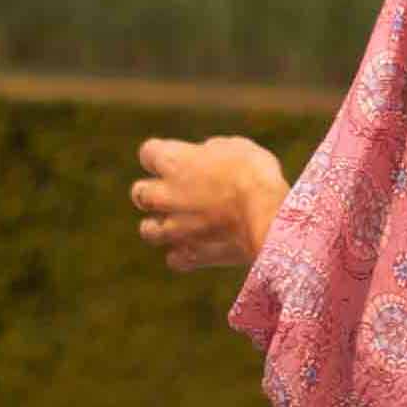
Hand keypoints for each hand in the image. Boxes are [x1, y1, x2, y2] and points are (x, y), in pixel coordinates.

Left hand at [133, 133, 288, 270]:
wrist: (267, 215)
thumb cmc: (254, 174)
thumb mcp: (234, 147)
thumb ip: (210, 154)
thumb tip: (206, 161)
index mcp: (172, 161)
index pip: (148, 153)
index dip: (163, 155)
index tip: (180, 158)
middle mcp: (164, 194)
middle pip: (140, 193)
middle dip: (153, 193)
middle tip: (177, 193)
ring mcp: (174, 228)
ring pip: (148, 230)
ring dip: (160, 227)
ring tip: (180, 224)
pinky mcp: (190, 255)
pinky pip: (175, 259)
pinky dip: (184, 254)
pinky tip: (199, 248)